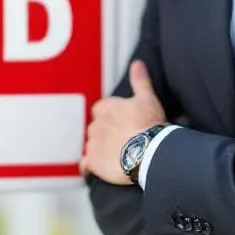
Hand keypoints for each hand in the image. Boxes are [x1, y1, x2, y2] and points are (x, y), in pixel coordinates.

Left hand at [80, 60, 166, 184]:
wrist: (150, 152)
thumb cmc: (150, 125)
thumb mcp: (148, 98)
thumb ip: (140, 80)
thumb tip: (137, 64)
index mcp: (106, 108)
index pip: (101, 110)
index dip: (111, 117)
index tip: (122, 122)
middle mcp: (96, 124)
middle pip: (96, 128)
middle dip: (105, 133)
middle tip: (121, 140)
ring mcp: (93, 143)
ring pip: (91, 145)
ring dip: (99, 149)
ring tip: (115, 156)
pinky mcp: (93, 162)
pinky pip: (85, 165)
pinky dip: (88, 167)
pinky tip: (91, 170)